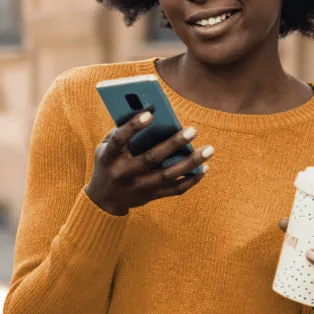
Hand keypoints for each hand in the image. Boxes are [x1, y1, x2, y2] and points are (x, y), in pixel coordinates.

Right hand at [86, 111, 213, 215]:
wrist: (104, 199)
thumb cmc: (109, 162)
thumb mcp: (105, 147)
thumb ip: (122, 131)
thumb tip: (152, 115)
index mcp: (109, 157)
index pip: (119, 140)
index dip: (133, 127)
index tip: (151, 113)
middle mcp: (123, 173)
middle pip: (151, 158)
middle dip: (173, 143)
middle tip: (193, 130)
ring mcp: (138, 187)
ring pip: (168, 175)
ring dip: (191, 163)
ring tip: (209, 150)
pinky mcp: (150, 197)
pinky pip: (174, 190)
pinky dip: (191, 180)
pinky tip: (204, 168)